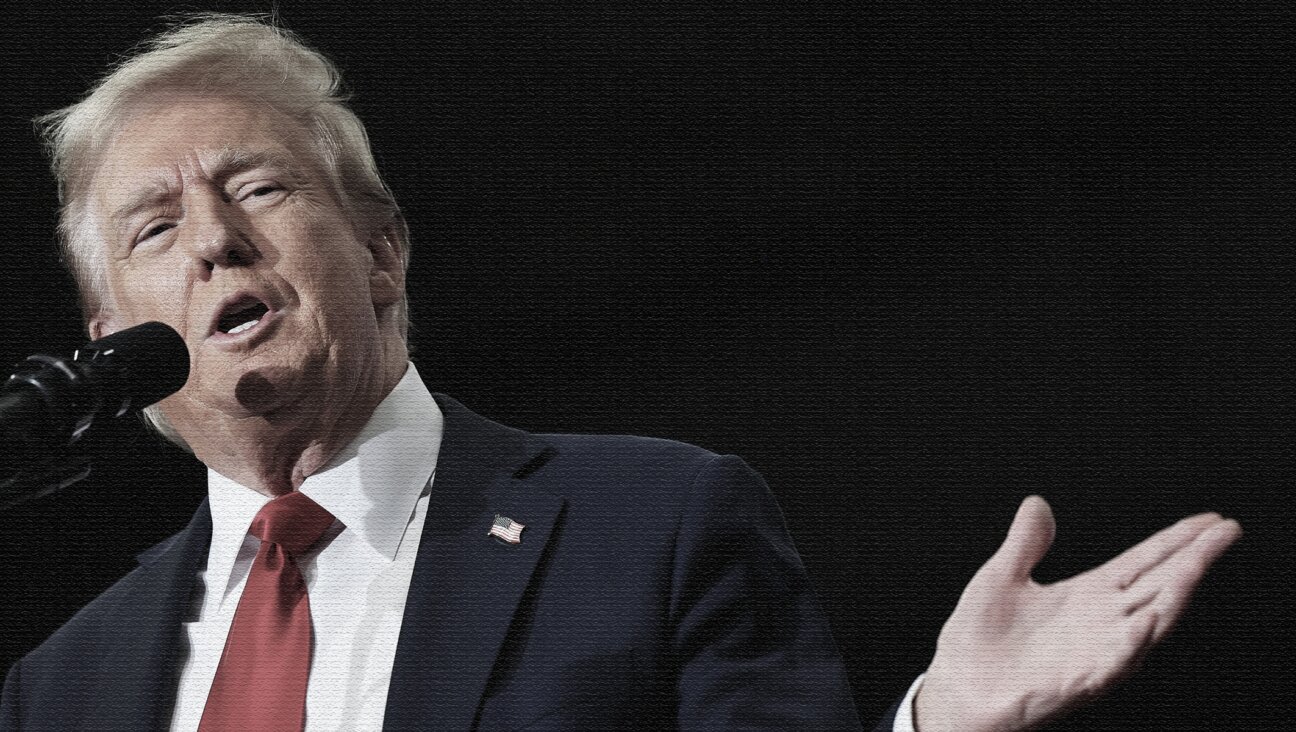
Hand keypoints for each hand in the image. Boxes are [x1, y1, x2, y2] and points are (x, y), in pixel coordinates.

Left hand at [913, 496, 1240, 731]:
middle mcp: (1100, 622)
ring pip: (1148, 622)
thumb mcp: (1001, 577)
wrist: (957, 686)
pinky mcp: (1076, 682)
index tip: (1210, 519)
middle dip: (1194, 559)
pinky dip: (1132, 644)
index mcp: (1087, 595)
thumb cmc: (979, 639)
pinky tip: (1148, 622)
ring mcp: (1094, 652)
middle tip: (1226, 530)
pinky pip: (1113, 663)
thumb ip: (1025, 543)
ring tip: (1197, 566)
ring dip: (1175, 596)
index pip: (1144, 562)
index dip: (1176, 540)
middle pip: (1159, 585)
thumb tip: (1037, 503)